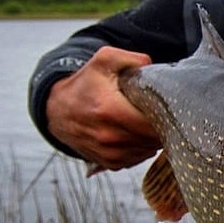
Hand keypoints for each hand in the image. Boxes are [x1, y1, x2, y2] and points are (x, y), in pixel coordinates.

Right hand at [46, 46, 158, 171]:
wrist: (57, 109)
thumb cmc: (84, 84)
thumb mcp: (104, 61)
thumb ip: (131, 59)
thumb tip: (150, 66)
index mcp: (110, 110)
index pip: (152, 123)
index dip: (165, 116)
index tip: (166, 107)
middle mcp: (108, 136)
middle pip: (152, 139)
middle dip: (161, 127)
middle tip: (160, 114)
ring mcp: (108, 152)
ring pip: (147, 151)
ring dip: (152, 139)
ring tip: (147, 123)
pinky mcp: (109, 163)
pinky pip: (137, 160)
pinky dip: (141, 149)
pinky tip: (137, 135)